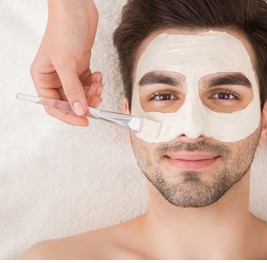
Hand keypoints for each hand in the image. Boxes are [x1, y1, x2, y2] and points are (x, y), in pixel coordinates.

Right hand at [30, 0, 101, 125]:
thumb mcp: (66, 62)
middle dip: (85, 103)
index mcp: (42, 77)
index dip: (68, 115)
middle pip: (70, 101)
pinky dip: (95, 83)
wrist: (76, 8)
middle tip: (96, 101)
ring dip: (92, 93)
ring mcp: (68, 71)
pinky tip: (97, 75)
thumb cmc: (63, 29)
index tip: (84, 120)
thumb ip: (73, 89)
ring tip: (98, 84)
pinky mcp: (80, 65)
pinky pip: (88, 83)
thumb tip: (79, 110)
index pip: (53, 105)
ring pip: (81, 93)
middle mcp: (54, 76)